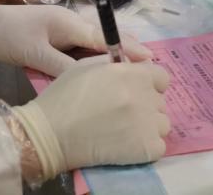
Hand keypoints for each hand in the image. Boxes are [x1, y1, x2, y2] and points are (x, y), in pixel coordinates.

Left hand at [0, 2, 150, 76]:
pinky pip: (81, 46)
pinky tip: (101, 68)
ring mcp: (62, 28)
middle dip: (127, 49)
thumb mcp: (34, 54)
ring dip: (111, 53)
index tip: (150, 61)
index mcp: (69, 23)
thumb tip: (91, 82)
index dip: (128, 50)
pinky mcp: (54, 35)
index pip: (105, 38)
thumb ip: (63, 67)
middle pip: (105, 37)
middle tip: (149, 67)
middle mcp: (71, 22)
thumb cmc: (7, 36)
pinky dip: (95, 55)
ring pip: (94, 42)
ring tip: (131, 70)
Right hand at [13, 59, 170, 176]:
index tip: (135, 91)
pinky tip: (126, 145)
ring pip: (162, 124)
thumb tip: (135, 65)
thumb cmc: (64, 96)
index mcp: (132, 73)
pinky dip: (146, 147)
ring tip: (124, 130)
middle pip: (160, 101)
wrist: (50, 133)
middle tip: (121, 113)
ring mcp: (147, 123)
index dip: (149, 84)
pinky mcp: (146, 148)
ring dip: (148, 127)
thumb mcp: (88, 66)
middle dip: (145, 106)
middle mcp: (144, 96)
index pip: (162, 77)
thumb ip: (116, 63)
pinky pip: (159, 146)